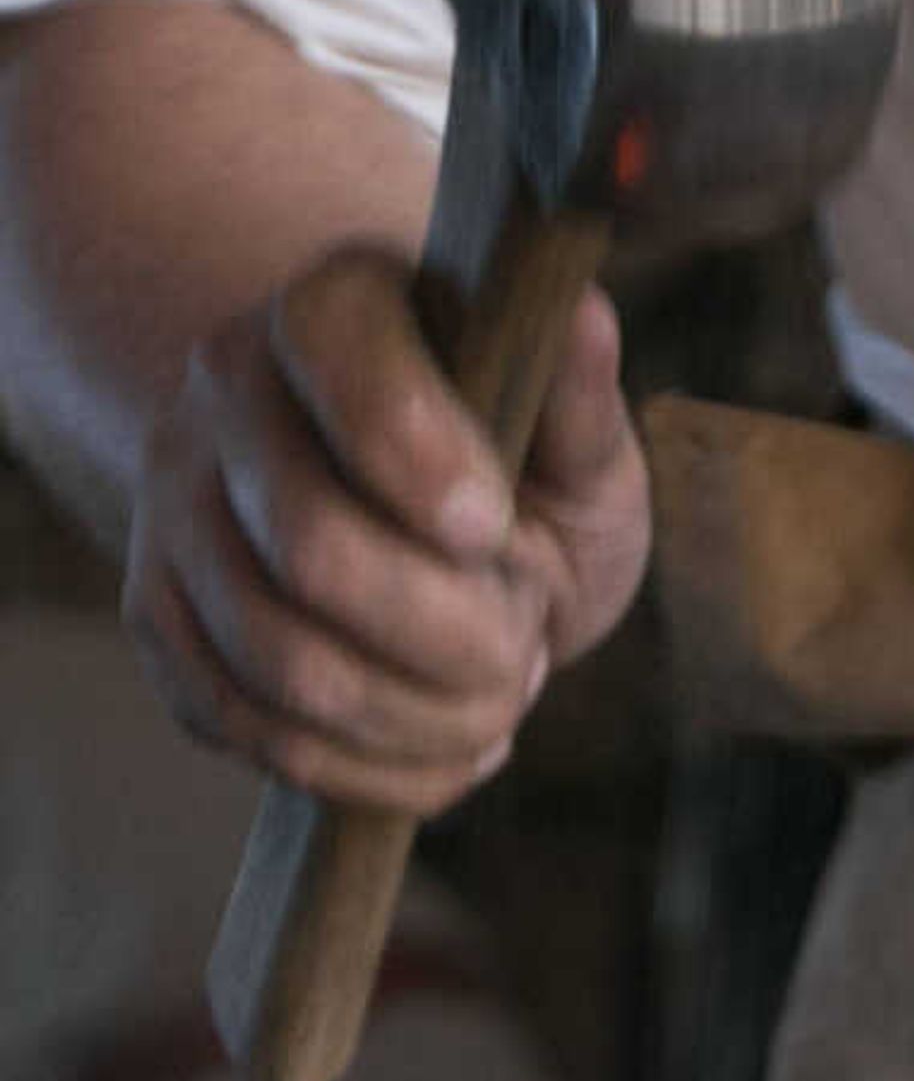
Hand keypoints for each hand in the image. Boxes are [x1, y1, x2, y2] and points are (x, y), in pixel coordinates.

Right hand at [123, 245, 648, 814]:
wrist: (429, 539)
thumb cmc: (524, 481)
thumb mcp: (583, 445)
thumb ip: (581, 400)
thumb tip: (579, 312)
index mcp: (334, 310)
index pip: (345, 367)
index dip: (424, 463)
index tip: (491, 529)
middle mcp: (226, 395)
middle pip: (313, 552)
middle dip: (455, 638)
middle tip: (528, 648)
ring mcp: (175, 510)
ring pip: (283, 664)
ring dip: (426, 716)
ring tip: (499, 695)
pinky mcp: (163, 620)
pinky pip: (253, 732)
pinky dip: (377, 769)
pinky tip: (452, 746)